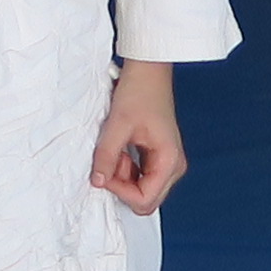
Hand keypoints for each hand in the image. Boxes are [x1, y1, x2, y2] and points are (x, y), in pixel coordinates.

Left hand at [92, 63, 189, 214]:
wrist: (148, 71)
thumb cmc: (140, 91)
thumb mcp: (117, 125)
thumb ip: (106, 156)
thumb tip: (97, 182)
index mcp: (170, 161)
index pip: (145, 200)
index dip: (120, 191)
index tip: (105, 172)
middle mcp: (173, 166)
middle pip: (145, 198)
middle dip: (122, 184)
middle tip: (111, 159)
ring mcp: (167, 162)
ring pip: (141, 188)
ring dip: (122, 175)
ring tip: (115, 149)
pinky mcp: (159, 157)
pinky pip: (140, 176)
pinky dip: (126, 168)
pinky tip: (120, 148)